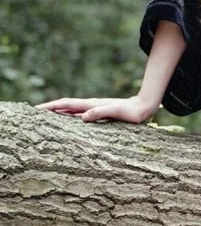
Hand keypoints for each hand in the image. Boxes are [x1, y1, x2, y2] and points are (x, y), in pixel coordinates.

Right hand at [35, 95, 158, 123]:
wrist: (143, 107)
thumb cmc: (130, 112)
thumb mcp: (116, 112)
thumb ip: (100, 113)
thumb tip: (83, 117)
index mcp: (91, 105)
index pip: (66, 104)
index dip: (51, 106)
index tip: (36, 109)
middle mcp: (90, 106)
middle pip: (65, 106)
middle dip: (49, 109)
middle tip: (33, 113)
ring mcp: (93, 109)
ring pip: (70, 110)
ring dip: (57, 112)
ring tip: (43, 117)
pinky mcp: (98, 113)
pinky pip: (78, 115)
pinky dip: (68, 116)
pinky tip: (65, 121)